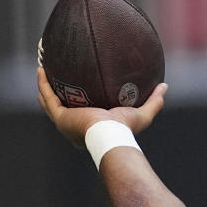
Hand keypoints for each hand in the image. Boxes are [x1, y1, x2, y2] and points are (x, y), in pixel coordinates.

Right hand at [36, 67, 167, 148]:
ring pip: (50, 103)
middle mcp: (75, 127)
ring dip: (45, 87)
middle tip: (55, 78)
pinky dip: (43, 84)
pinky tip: (42, 69)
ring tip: (43, 70)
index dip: (79, 102)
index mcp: (91, 128)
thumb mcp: (142, 114)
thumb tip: (165, 85)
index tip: (79, 88)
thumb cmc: (126, 130)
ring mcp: (66, 123)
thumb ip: (154, 101)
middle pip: (62, 108)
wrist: (111, 137)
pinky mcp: (61, 118)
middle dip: (57, 94)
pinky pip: (48, 98)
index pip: (83, 114)